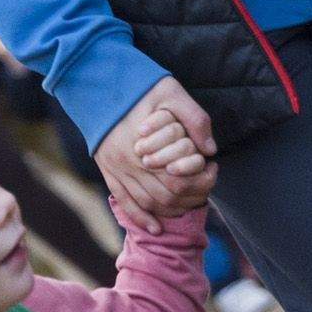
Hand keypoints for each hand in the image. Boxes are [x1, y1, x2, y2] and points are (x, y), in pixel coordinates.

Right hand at [95, 76, 216, 232]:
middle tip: (206, 186)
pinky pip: (124, 202)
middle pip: (165, 195)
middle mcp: (130, 163)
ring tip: (189, 202)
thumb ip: (194, 118)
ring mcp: (116, 169)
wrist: (99, 83)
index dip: (201, 180)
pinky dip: (140, 218)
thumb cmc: (139, 87)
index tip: (213, 169)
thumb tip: (209, 149)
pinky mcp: (108, 172)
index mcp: (147, 145)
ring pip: (147, 203)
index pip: (179, 178)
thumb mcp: (171, 92)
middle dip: (191, 196)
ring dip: (170, 210)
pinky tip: (156, 228)